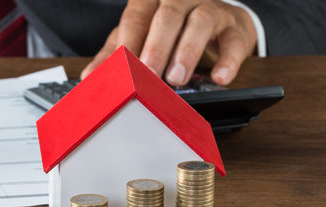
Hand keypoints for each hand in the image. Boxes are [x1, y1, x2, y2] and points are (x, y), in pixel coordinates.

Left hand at [81, 0, 256, 85]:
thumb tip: (90, 77)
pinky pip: (234, 41)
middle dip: (156, 46)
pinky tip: (220, 77)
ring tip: (177, 78)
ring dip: (187, 51)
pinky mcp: (235, 27)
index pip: (136, 17)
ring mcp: (210, 9)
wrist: (218, 25)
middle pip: (167, 16)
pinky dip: (228, 60)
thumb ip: (116, 55)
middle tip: (148, 74)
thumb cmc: (172, 31)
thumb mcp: (140, 39)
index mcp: (152, 1)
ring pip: (200, 21)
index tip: (120, 67)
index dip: (128, 42)